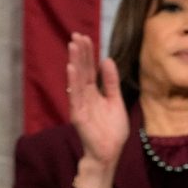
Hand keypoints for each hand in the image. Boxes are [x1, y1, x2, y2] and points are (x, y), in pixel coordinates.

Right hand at [67, 32, 127, 187]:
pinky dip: (73, 82)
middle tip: (77, 35)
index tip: (86, 37)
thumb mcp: (116, 102)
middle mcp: (85, 96)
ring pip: (77, 80)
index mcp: (94, 93)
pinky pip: (75, 96)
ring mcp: (80, 104)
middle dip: (80, 53)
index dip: (89, 54)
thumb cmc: (112, 130)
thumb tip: (108, 60)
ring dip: (75, 62)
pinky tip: (71, 68)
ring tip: (73, 46)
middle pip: (82, 70)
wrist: (110, 152)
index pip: (90, 70)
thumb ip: (112, 83)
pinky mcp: (78, 114)